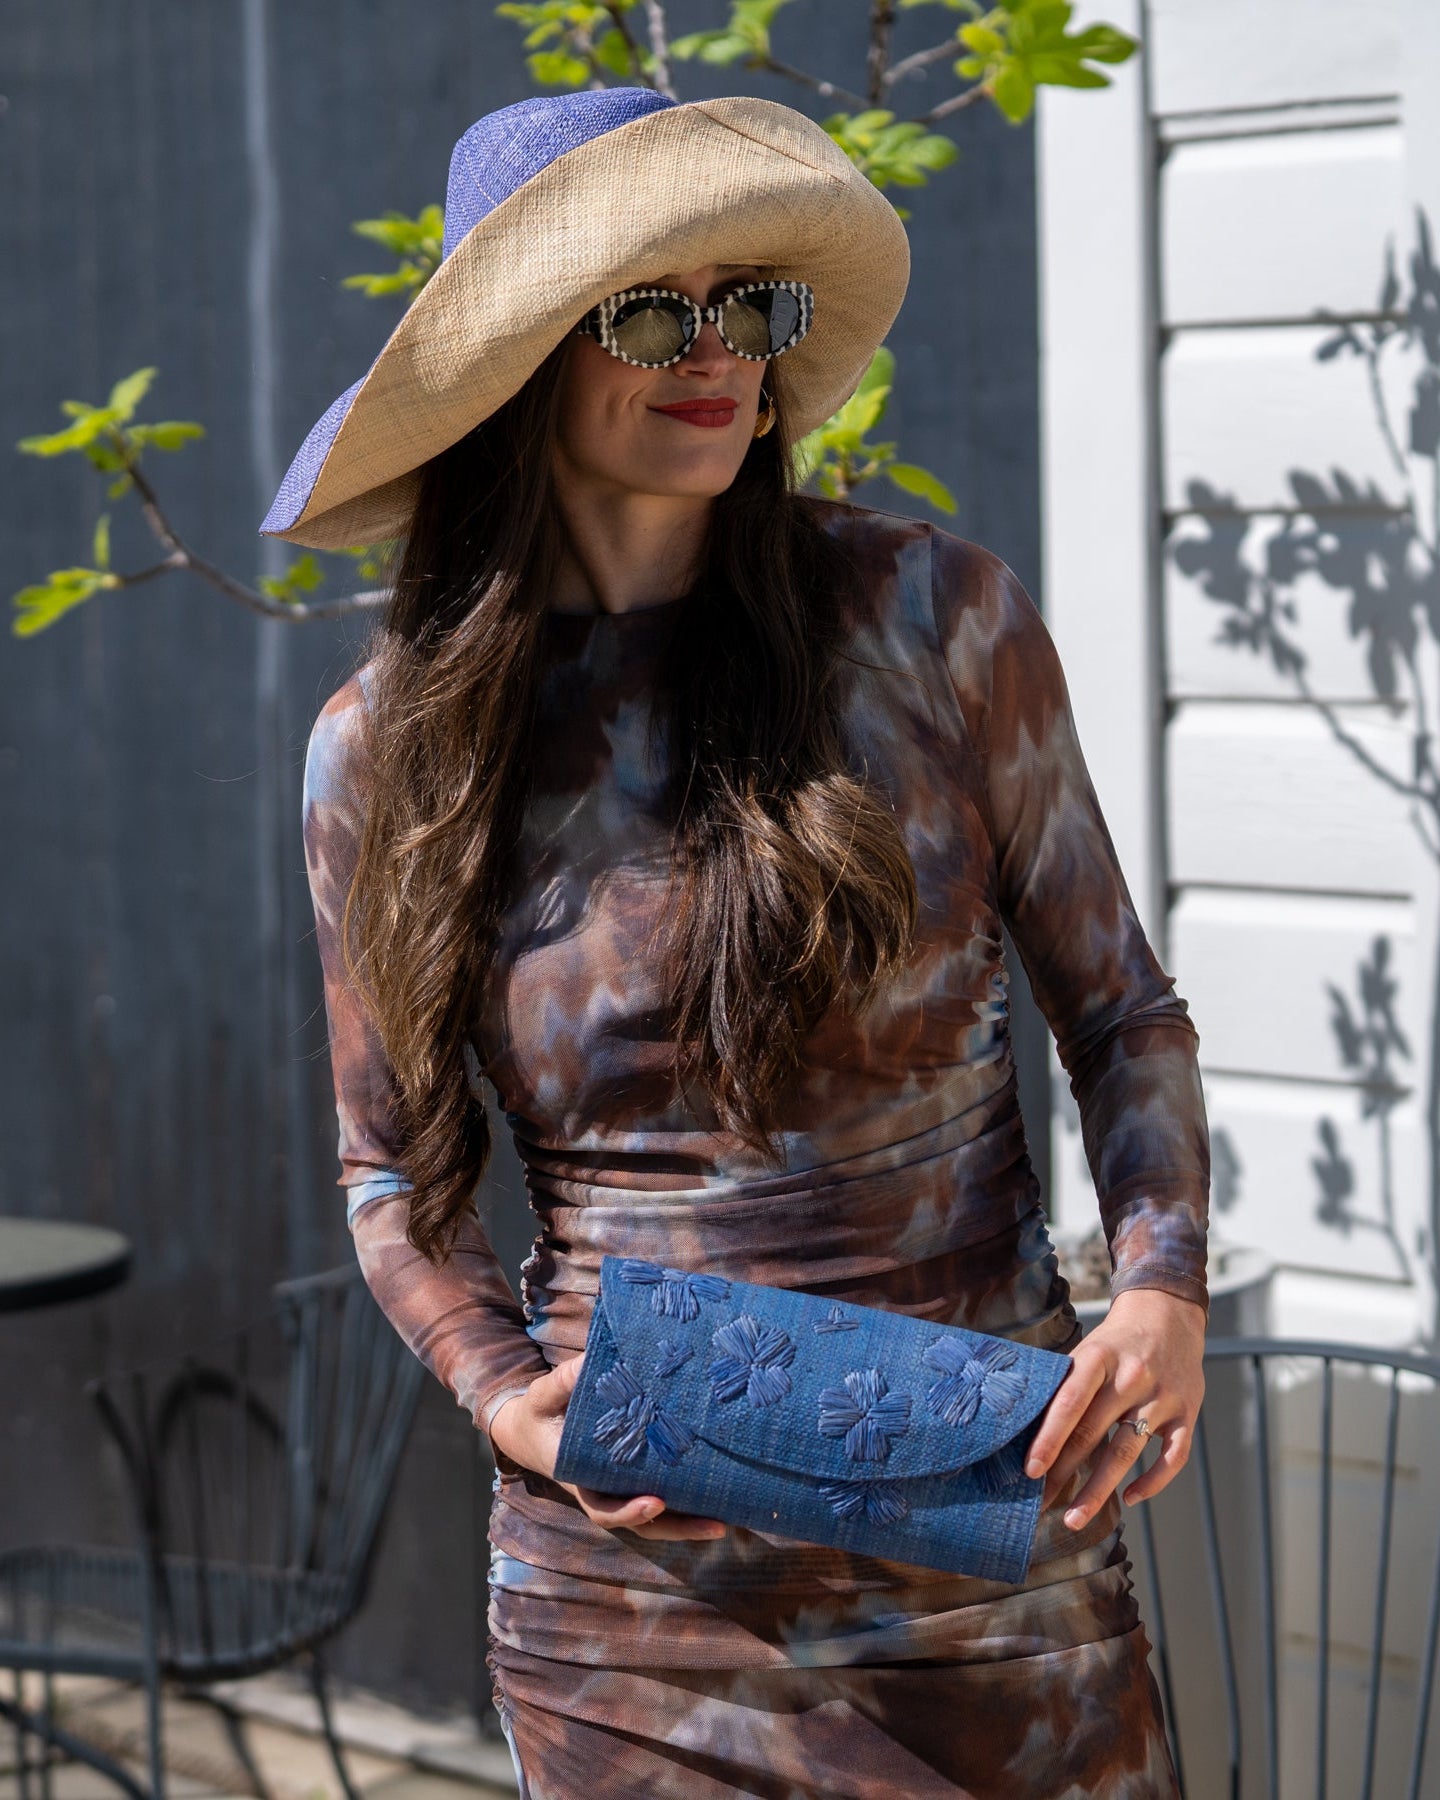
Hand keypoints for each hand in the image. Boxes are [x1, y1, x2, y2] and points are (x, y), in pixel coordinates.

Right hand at [487, 1353, 727, 1541]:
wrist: (533, 1428)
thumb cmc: (540, 1411)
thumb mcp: (544, 1395)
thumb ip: (563, 1381)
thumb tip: (590, 1360)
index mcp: (579, 1478)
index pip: (602, 1508)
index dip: (629, 1510)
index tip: (656, 1502)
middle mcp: (602, 1492)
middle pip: (641, 1524)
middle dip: (678, 1528)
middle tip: (716, 1526)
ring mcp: (619, 1489)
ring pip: (656, 1520)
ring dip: (689, 1524)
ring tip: (726, 1523)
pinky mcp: (633, 1478)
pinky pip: (661, 1499)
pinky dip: (686, 1505)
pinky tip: (720, 1498)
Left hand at [1025, 1286, 1206, 1530]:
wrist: (1169, 1314)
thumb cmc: (1115, 1342)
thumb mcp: (1087, 1350)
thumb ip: (1065, 1386)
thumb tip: (1026, 1430)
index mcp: (1099, 1357)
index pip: (1069, 1403)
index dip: (1048, 1439)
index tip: (1030, 1470)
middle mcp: (1132, 1377)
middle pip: (1093, 1433)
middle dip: (1063, 1473)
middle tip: (1038, 1503)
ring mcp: (1162, 1397)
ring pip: (1127, 1452)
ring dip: (1098, 1490)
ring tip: (1074, 1518)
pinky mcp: (1187, 1413)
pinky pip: (1172, 1457)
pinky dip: (1152, 1483)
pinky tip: (1129, 1498)